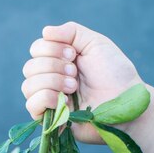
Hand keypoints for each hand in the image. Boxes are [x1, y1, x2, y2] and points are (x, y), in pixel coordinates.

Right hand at [22, 21, 142, 142]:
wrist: (125, 103)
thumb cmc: (115, 74)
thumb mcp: (95, 43)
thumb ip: (71, 32)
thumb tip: (45, 32)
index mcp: (60, 61)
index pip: (36, 49)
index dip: (50, 49)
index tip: (74, 54)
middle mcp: (52, 80)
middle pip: (29, 68)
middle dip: (53, 66)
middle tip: (76, 74)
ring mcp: (50, 101)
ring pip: (28, 86)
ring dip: (52, 82)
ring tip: (74, 88)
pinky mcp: (51, 120)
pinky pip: (31, 106)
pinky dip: (46, 98)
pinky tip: (65, 101)